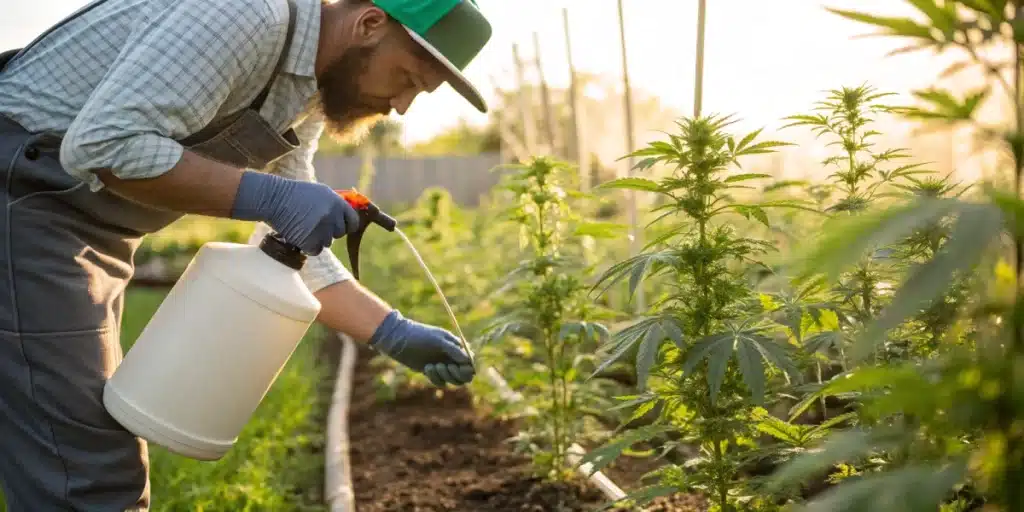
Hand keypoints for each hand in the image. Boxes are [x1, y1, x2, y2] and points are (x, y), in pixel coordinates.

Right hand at [230, 171, 359, 254]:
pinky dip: (308, 246)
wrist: (273, 198)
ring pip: (327, 243)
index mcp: (337, 203)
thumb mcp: (320, 192)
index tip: (340, 227)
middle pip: (339, 233)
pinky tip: (299, 235)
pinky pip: (316, 250)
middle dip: (329, 231)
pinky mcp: (310, 241)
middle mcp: (332, 217)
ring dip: (317, 239)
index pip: (353, 221)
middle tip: (314, 225)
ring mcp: (322, 230)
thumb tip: (347, 217)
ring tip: (303, 227)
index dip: (347, 225)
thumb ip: (335, 204)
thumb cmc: (295, 194)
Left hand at [368, 310, 474, 386]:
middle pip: (465, 376)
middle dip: (455, 374)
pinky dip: (435, 378)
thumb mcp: (438, 341)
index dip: (466, 368)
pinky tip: (426, 368)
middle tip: (444, 367)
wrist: (401, 340)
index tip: (455, 366)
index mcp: (458, 347)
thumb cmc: (421, 337)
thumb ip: (454, 350)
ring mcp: (444, 366)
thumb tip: (469, 362)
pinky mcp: (434, 373)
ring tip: (433, 366)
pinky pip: (441, 382)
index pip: (470, 363)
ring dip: (445, 376)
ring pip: (454, 381)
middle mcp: (453, 358)